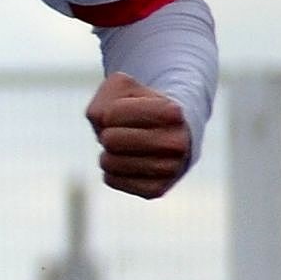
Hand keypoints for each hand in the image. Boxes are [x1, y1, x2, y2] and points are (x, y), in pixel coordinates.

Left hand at [89, 74, 194, 200]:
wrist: (172, 133)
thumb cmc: (141, 106)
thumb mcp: (123, 89)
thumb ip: (105, 99)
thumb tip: (102, 123)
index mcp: (172, 112)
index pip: (111, 114)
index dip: (110, 112)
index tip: (128, 112)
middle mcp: (177, 143)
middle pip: (110, 140)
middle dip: (108, 133)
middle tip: (125, 131)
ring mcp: (171, 169)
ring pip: (108, 163)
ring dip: (109, 153)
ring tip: (128, 147)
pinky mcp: (157, 190)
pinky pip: (112, 180)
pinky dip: (112, 170)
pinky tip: (131, 163)